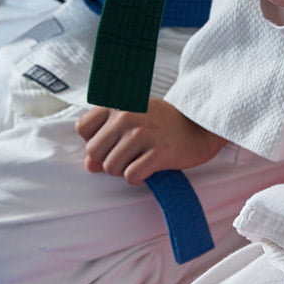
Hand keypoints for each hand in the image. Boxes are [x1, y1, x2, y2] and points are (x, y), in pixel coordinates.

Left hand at [76, 98, 227, 185]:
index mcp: (118, 104)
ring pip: (111, 167)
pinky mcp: (158, 152)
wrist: (200, 126)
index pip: (83, 128)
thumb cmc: (164, 123)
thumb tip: (89, 165)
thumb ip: (107, 138)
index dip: (93, 141)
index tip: (110, 143)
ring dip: (123, 171)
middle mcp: (127, 116)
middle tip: (127, 156)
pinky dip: (137, 178)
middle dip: (108, 159)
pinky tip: (148, 170)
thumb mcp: (133, 120)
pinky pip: (131, 176)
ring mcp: (143, 134)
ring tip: (139, 161)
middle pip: (94, 151)